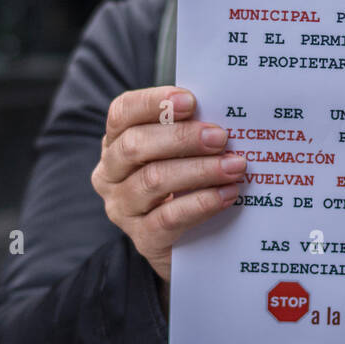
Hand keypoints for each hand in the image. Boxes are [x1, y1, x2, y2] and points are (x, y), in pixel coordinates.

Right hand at [91, 86, 245, 284]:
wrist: (189, 243)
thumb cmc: (186, 184)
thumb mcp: (181, 153)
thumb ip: (191, 130)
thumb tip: (224, 112)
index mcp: (116, 142)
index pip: (122, 113)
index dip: (153, 103)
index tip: (191, 100)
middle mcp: (110, 174)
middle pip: (135, 146)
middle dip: (182, 138)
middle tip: (221, 137)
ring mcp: (122, 208)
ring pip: (153, 180)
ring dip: (199, 170)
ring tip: (234, 166)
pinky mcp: (143, 239)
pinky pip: (169, 218)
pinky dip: (201, 203)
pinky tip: (227, 194)